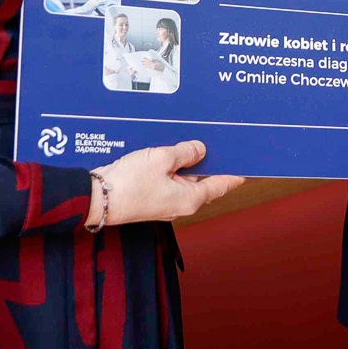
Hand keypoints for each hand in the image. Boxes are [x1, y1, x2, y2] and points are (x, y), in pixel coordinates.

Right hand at [90, 140, 244, 227]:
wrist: (97, 199)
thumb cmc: (128, 184)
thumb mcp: (161, 159)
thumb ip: (185, 152)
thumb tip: (199, 150)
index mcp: (191, 199)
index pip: (223, 185)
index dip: (237, 174)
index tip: (250, 168)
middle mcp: (181, 204)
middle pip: (205, 182)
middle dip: (213, 165)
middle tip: (223, 146)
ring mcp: (166, 201)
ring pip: (186, 180)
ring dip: (191, 164)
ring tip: (197, 144)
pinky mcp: (152, 197)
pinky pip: (170, 180)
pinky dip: (174, 167)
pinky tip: (171, 153)